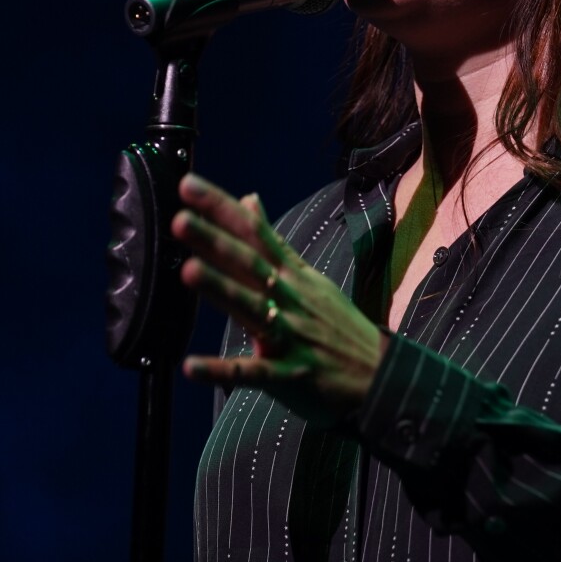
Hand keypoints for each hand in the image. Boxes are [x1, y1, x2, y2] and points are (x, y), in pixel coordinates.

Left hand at [171, 173, 388, 425]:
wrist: (380, 375)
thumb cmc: (338, 325)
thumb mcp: (308, 276)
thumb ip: (272, 241)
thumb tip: (248, 198)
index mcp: (292, 275)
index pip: (254, 233)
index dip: (221, 209)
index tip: (187, 186)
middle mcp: (290, 299)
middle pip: (250, 265)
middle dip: (216, 242)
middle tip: (180, 220)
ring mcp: (291, 336)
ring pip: (252, 309)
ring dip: (222, 291)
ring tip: (189, 272)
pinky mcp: (289, 374)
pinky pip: (252, 373)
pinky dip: (222, 371)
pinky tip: (190, 367)